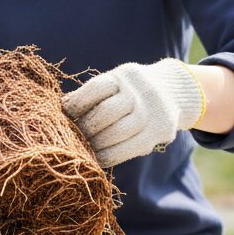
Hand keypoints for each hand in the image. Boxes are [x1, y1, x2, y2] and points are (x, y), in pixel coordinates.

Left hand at [62, 58, 204, 166]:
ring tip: (82, 149)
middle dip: (85, 128)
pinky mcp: (159, 133)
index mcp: (124, 76)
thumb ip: (93, 94)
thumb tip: (60, 112)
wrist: (173, 90)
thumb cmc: (130, 90)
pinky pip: (128, 149)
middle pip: (106, 113)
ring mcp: (152, 113)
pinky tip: (97, 158)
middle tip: (71, 137)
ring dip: (94, 144)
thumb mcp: (115, 82)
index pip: (96, 88)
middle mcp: (140, 92)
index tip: (65, 114)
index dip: (77, 104)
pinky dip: (108, 156)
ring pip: (116, 133)